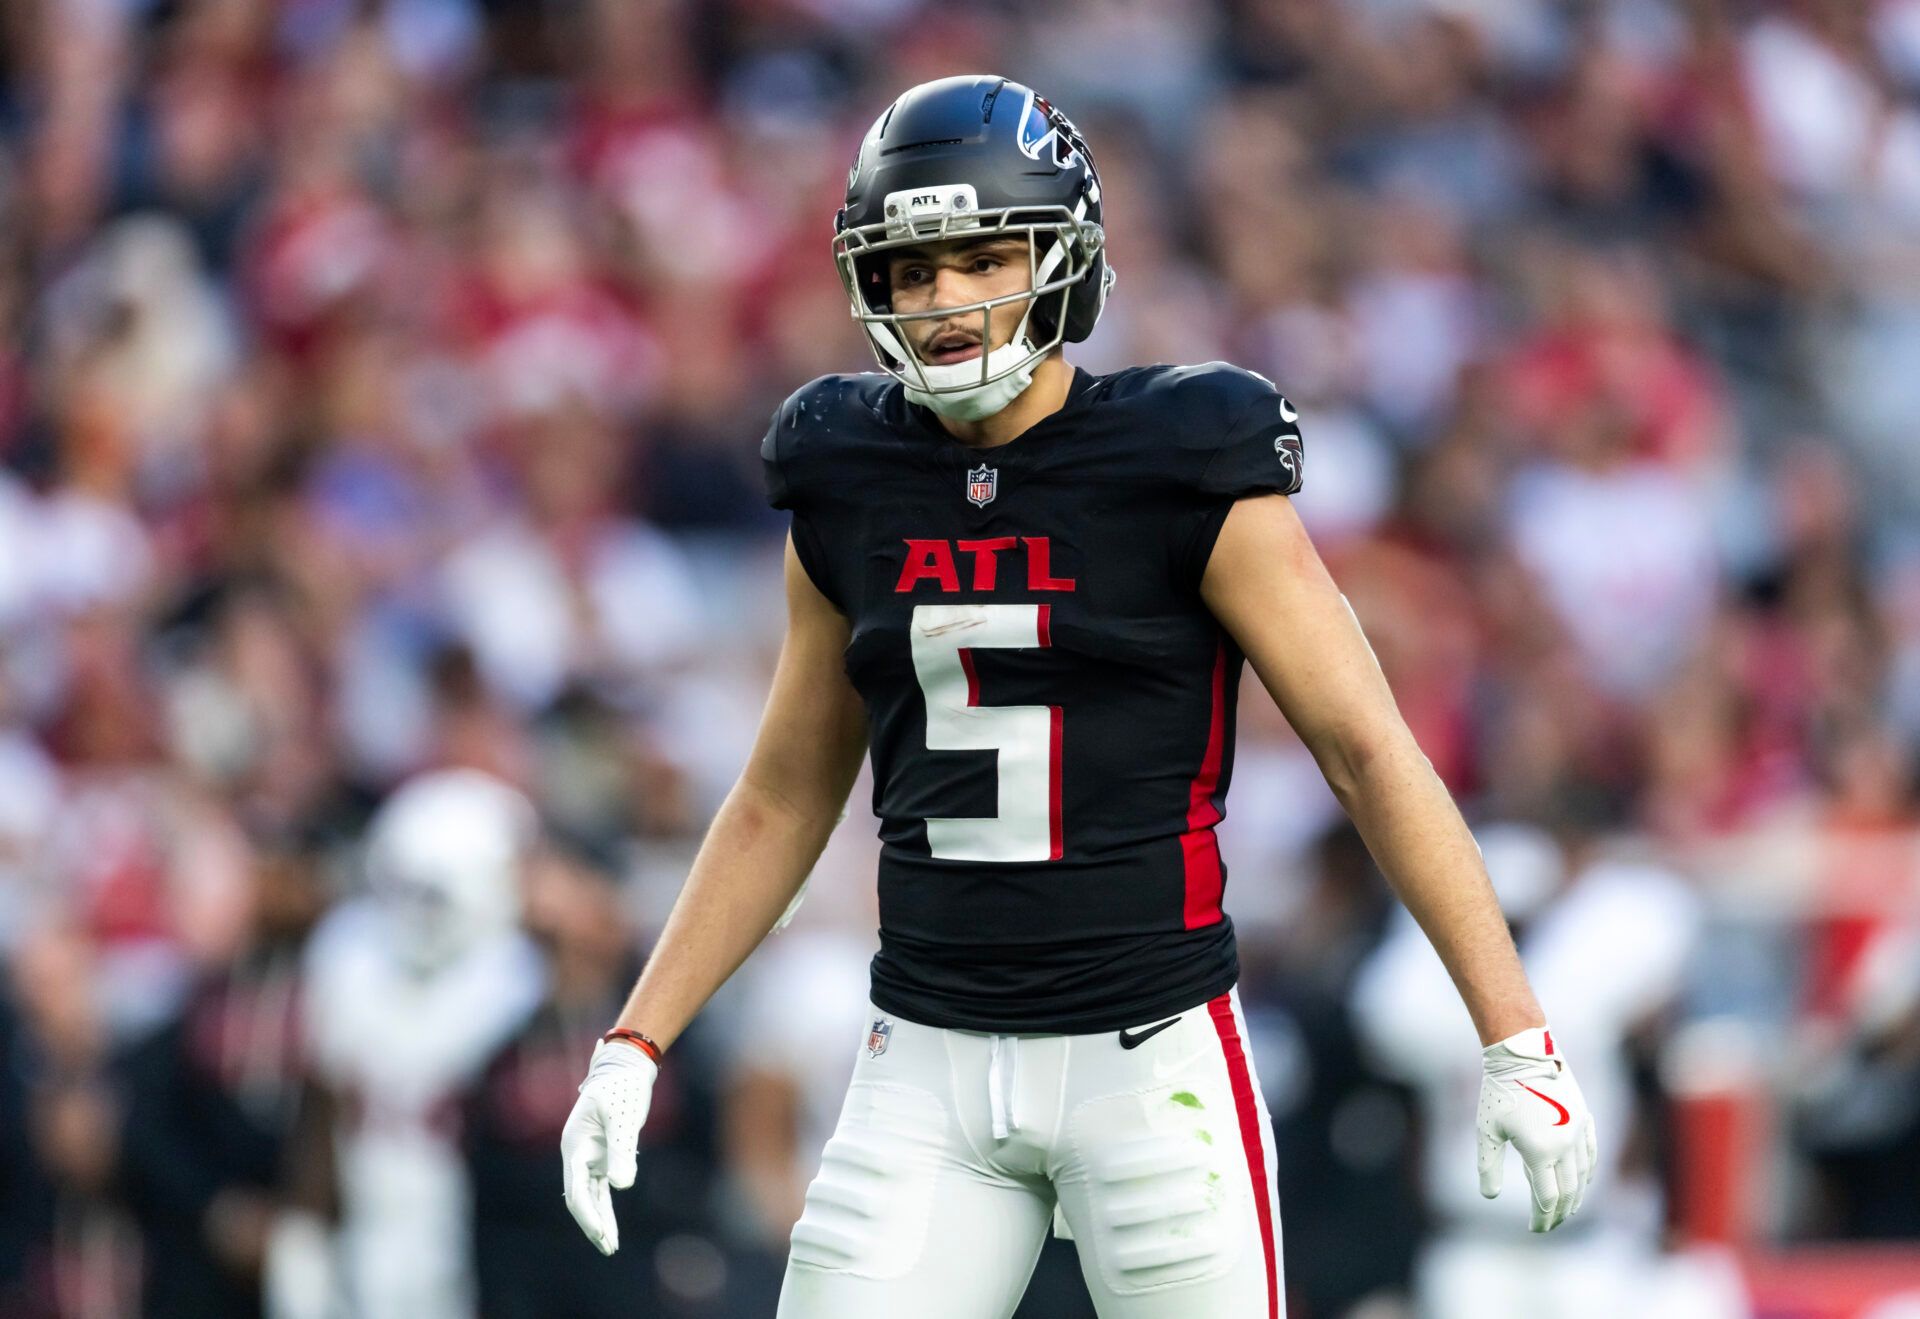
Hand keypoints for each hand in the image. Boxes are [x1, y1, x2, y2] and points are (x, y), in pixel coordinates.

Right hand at [561, 1038, 657, 1254]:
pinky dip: (606, 1207)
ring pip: (591, 1197)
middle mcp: (578, 1155)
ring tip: (611, 1246)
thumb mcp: (622, 1117)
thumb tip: (622, 1184)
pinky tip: (611, 1227)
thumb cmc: (621, 1087)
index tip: (600, 1233)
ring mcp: (590, 1158)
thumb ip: (621, 1148)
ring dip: (600, 1220)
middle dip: (593, 1224)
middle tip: (608, 1247)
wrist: (626, 1069)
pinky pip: (602, 1189)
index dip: (587, 1214)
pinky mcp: (604, 1157)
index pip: (575, 1189)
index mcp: (574, 1146)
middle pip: (580, 1198)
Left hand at [1476, 1026, 1596, 1231]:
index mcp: (1540, 1152)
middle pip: (1568, 1192)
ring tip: (1566, 1210)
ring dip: (1575, 1196)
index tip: (1534, 1229)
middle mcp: (1565, 1146)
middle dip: (1559, 1213)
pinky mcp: (1585, 1118)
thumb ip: (1488, 1166)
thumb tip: (1489, 1196)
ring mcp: (1579, 1132)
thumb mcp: (1487, 1131)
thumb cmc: (1499, 1091)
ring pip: (1582, 1175)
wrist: (1523, 1054)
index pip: (1547, 1198)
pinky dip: (1587, 1173)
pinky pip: (1591, 1154)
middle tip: (1549, 1225)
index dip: (1542, 1218)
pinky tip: (1582, 1181)